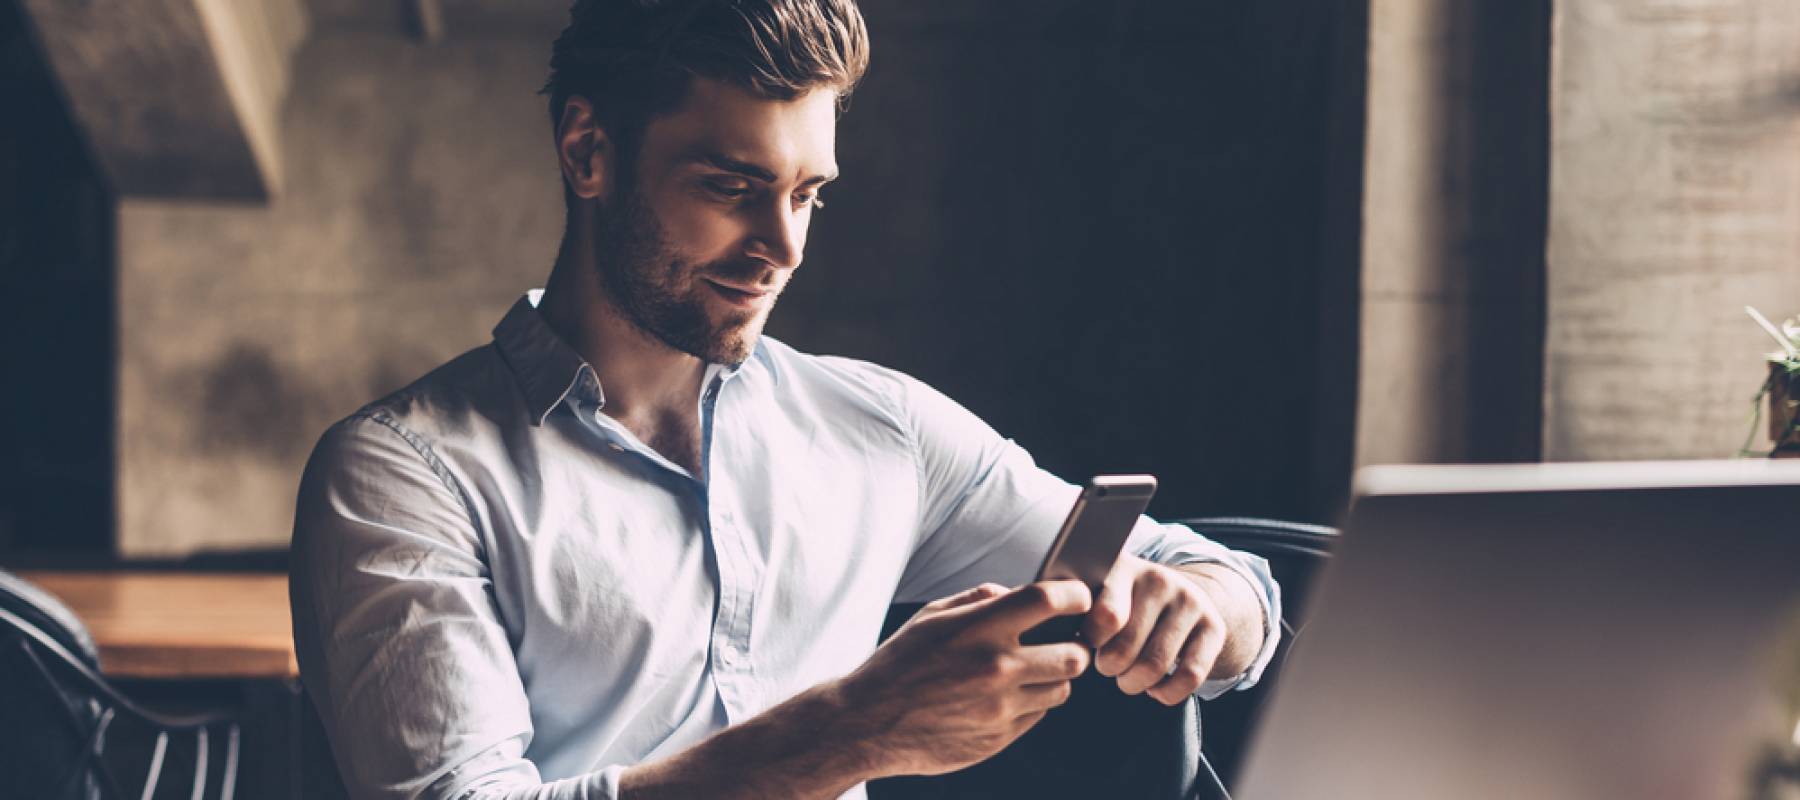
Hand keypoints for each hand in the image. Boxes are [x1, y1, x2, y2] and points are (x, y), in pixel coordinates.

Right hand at [835, 581, 1093, 777]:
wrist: (868, 723)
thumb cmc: (899, 664)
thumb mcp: (931, 617)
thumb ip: (977, 598)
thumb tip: (1015, 592)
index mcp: (980, 628)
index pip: (1050, 600)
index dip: (1074, 595)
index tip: (1076, 598)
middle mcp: (997, 667)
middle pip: (1074, 655)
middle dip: (1074, 647)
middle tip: (1062, 643)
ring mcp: (1001, 708)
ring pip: (1061, 690)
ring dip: (1053, 679)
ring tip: (1029, 673)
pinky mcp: (999, 739)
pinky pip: (1037, 717)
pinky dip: (1031, 705)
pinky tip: (1004, 698)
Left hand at [1083, 556, 1236, 705]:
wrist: (1180, 596)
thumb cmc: (1123, 604)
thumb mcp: (1097, 596)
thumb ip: (1075, 612)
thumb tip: (1054, 641)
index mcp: (1121, 568)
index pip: (1105, 616)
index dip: (1091, 643)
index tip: (1088, 645)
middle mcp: (1158, 579)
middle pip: (1126, 648)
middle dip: (1110, 669)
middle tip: (1107, 667)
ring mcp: (1189, 601)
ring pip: (1155, 665)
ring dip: (1134, 683)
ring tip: (1127, 678)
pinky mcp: (1214, 626)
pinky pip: (1190, 676)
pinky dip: (1167, 693)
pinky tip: (1156, 687)